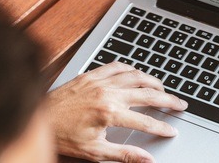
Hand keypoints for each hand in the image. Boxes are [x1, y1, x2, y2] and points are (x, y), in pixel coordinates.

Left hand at [46, 62, 187, 162]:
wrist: (38, 118)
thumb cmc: (63, 136)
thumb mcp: (95, 152)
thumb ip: (125, 154)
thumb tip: (146, 160)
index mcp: (109, 113)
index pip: (145, 120)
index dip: (161, 126)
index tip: (172, 130)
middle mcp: (107, 93)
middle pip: (147, 93)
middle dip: (167, 99)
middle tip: (180, 103)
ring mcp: (100, 81)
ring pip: (135, 75)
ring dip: (152, 80)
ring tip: (163, 88)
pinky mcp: (91, 74)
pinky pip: (116, 65)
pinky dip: (130, 68)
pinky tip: (136, 73)